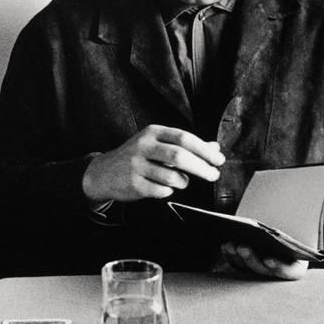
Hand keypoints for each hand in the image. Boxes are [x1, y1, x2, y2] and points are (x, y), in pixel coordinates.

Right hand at [82, 125, 224, 202]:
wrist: (104, 172)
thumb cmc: (137, 156)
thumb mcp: (158, 144)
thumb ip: (186, 145)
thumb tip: (214, 148)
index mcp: (152, 132)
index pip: (184, 137)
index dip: (204, 150)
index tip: (218, 160)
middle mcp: (143, 146)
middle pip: (179, 156)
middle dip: (201, 168)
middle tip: (213, 175)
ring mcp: (137, 165)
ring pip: (172, 176)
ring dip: (184, 182)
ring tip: (182, 181)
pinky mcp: (133, 183)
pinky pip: (161, 190)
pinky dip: (169, 190)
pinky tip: (164, 186)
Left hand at [219, 242, 308, 280]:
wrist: (282, 245)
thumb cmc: (288, 242)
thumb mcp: (290, 240)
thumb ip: (282, 240)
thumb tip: (263, 234)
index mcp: (294, 270)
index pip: (287, 271)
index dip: (278, 266)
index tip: (268, 260)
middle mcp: (275, 275)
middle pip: (262, 269)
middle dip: (250, 258)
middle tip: (242, 247)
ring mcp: (259, 273)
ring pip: (246, 268)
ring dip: (237, 256)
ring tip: (230, 244)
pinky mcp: (246, 269)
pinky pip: (236, 265)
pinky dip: (229, 256)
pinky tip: (225, 246)